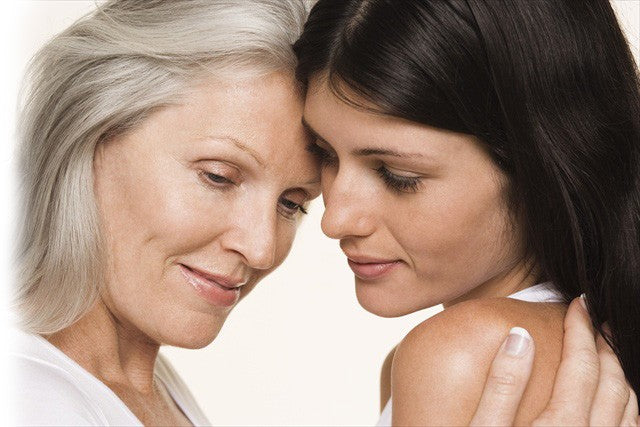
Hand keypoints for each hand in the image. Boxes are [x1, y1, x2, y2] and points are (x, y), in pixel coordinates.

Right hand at [470, 296, 637, 425]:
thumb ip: (502, 386)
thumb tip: (518, 337)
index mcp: (561, 424)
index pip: (581, 365)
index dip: (580, 329)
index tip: (579, 304)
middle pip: (611, 382)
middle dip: (606, 346)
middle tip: (598, 320)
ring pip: (629, 407)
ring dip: (621, 373)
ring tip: (609, 351)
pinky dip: (628, 406)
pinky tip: (616, 398)